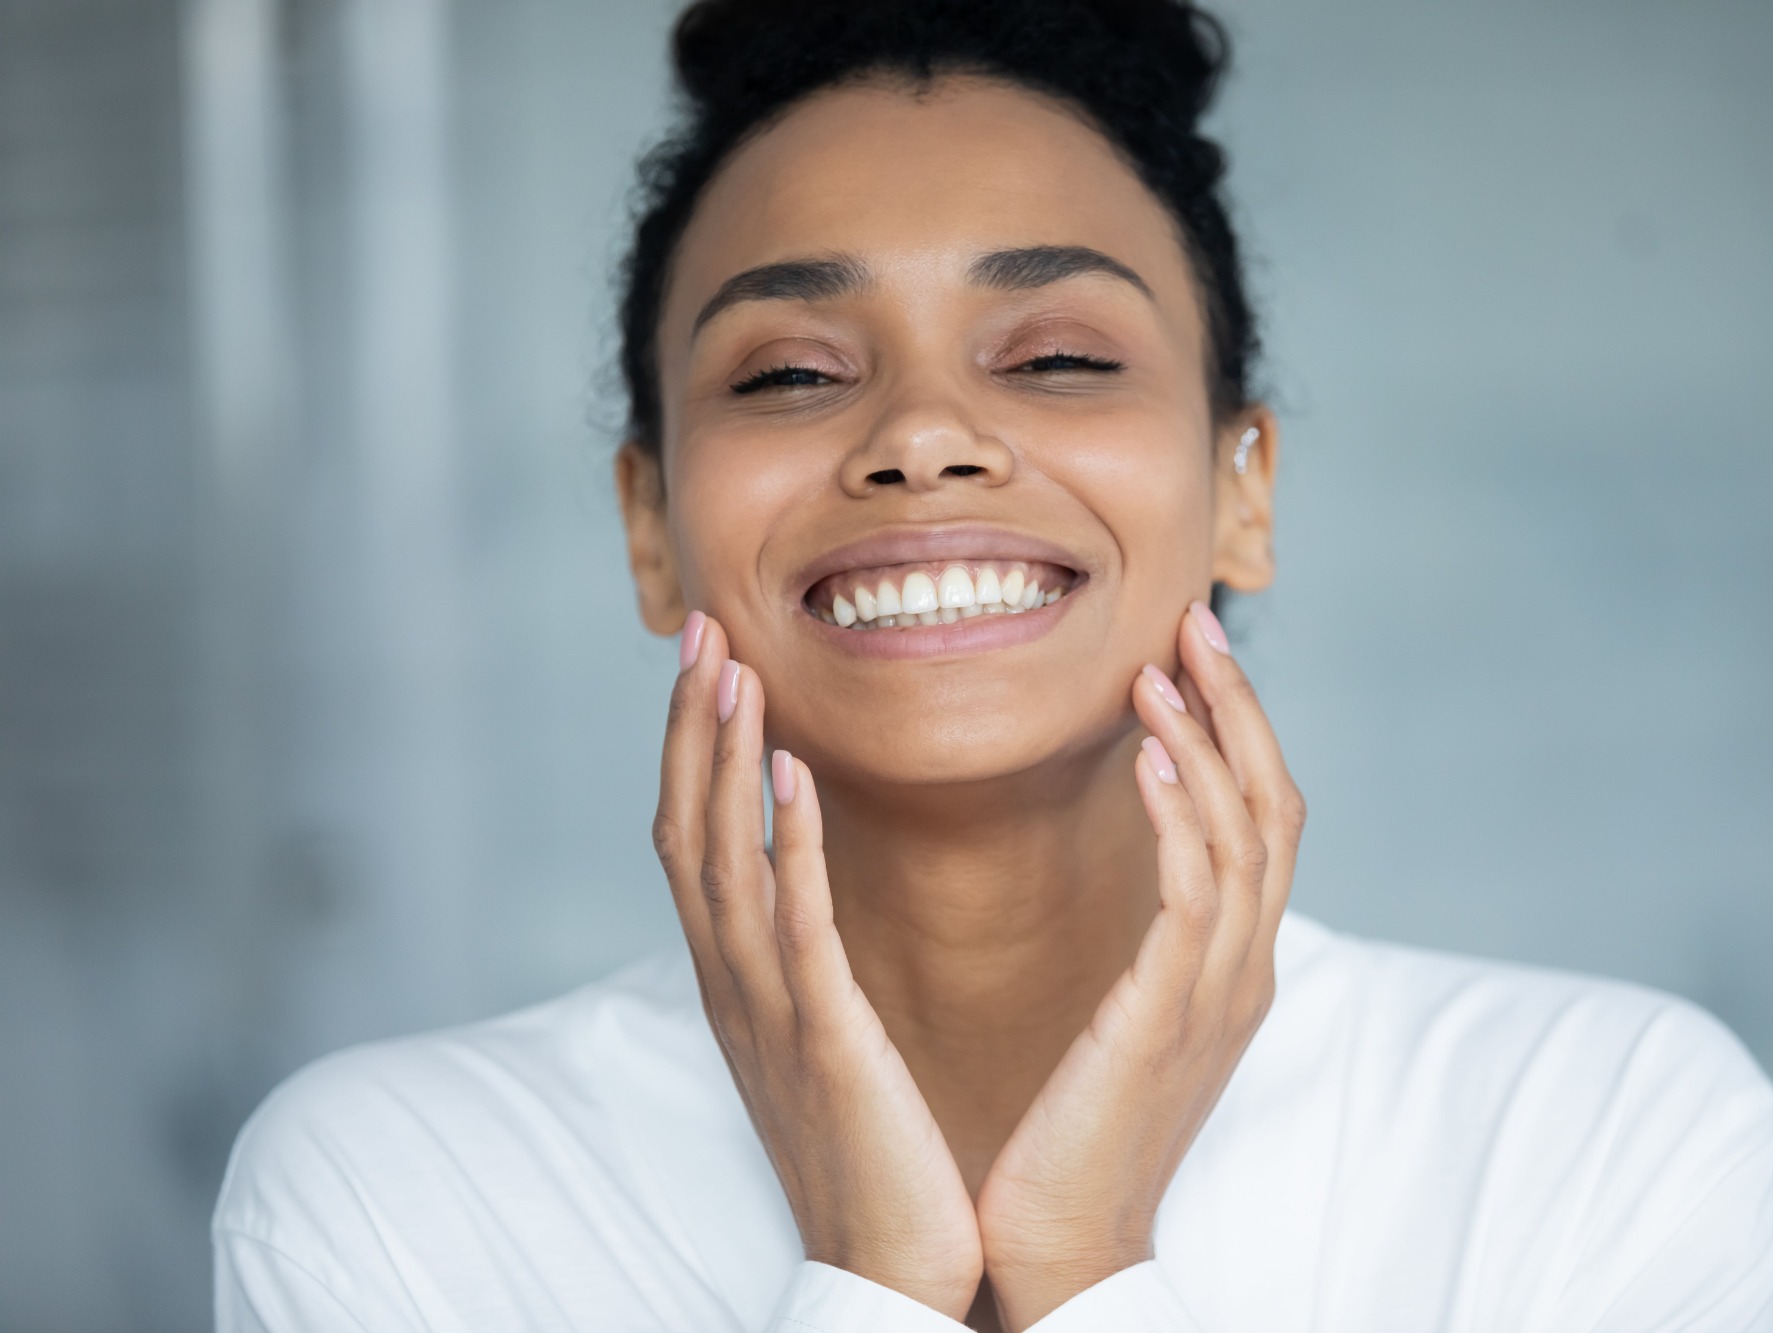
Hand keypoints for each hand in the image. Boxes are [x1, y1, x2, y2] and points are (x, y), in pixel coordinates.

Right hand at [652, 612, 983, 1317]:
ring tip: (733, 669)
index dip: (693, 749)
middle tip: (700, 631)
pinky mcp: (821, 1037)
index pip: (693, 841)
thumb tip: (801, 876)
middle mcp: (732, 985)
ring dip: (723, 759)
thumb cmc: (868, 1151)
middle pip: (686, 829)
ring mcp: (767, 1010)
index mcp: (737, 982)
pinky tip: (793, 775)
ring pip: (723, 861)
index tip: (709, 664)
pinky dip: (787, 844)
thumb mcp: (820, 1037)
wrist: (886, 1267)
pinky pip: (794, 925)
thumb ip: (803, 957)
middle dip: (691, 727)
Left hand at [975, 601, 1305, 1329]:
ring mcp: (1218, 992)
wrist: (1064, 1248)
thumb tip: (1137, 870)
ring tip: (1161, 668)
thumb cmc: (1079, 1132)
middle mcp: (1245, 968)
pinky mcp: (1169, 1014)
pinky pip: (1193, 893)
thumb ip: (1151, 947)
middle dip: (1238, 708)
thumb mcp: (1129, 1020)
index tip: (1190, 655)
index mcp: (1234, 966)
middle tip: (1194, 622)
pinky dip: (1179, 814)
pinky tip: (1144, 756)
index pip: (1261, 819)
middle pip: (1273, 805)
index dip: (1236, 730)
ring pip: (1245, 833)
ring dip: (1205, 740)